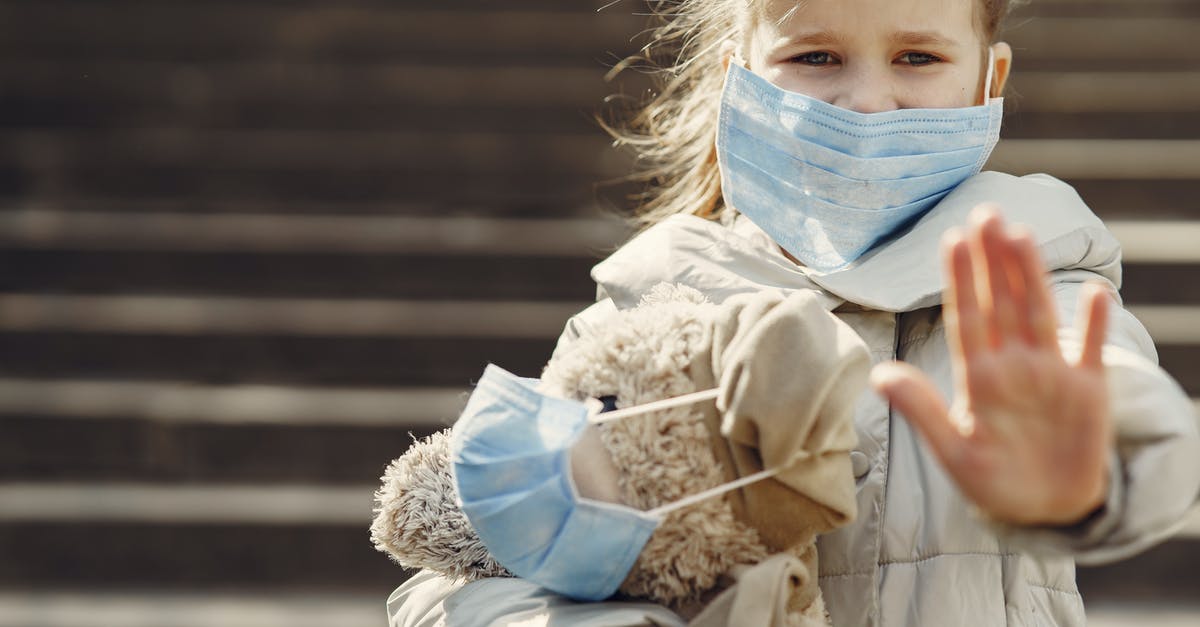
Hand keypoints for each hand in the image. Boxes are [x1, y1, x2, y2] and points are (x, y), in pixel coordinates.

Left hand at [870, 205, 1112, 525]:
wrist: (1042, 510)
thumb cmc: (992, 480)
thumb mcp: (952, 451)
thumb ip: (921, 410)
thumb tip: (878, 376)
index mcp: (979, 376)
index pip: (966, 317)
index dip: (959, 278)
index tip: (951, 238)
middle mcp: (1013, 365)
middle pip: (1001, 302)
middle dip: (993, 260)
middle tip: (985, 212)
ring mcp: (1051, 374)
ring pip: (1038, 313)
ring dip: (1031, 276)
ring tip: (1020, 235)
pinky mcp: (1087, 392)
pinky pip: (1091, 351)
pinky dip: (1094, 324)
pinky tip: (1096, 292)